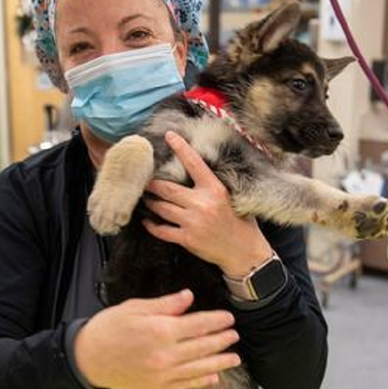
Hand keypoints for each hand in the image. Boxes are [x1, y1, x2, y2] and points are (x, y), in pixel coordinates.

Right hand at [73, 289, 240, 388]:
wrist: (87, 358)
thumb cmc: (108, 328)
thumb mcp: (134, 308)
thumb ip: (165, 305)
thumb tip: (188, 297)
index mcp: (160, 330)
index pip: (197, 324)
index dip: (215, 321)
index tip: (228, 318)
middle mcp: (166, 354)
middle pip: (202, 347)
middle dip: (221, 341)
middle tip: (235, 336)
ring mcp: (162, 373)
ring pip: (199, 368)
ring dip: (219, 363)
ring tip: (234, 359)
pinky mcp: (156, 386)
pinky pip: (185, 384)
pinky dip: (201, 381)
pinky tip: (213, 378)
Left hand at [143, 131, 273, 278]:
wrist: (245, 253)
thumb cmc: (240, 223)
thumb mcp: (232, 197)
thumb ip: (212, 185)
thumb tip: (194, 170)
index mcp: (215, 189)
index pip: (194, 163)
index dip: (180, 147)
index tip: (169, 135)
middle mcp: (202, 204)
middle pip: (167, 188)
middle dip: (152, 183)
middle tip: (142, 178)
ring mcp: (193, 222)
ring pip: (161, 208)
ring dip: (150, 202)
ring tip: (145, 198)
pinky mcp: (187, 239)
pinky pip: (162, 230)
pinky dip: (151, 225)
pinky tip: (147, 221)